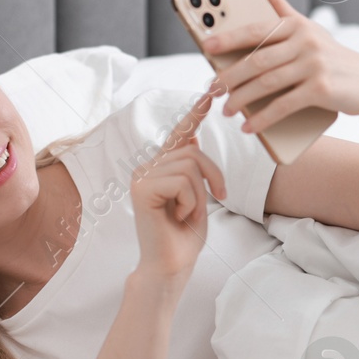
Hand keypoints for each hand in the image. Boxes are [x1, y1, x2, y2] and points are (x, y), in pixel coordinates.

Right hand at [129, 89, 226, 280]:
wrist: (171, 266)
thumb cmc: (184, 237)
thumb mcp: (197, 196)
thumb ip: (192, 169)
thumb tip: (191, 137)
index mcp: (161, 169)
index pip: (179, 135)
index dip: (194, 113)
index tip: (210, 92)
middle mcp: (147, 168)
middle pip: (192, 150)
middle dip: (212, 174)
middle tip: (217, 197)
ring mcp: (141, 176)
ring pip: (190, 164)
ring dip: (200, 193)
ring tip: (187, 212)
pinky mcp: (142, 188)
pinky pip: (182, 180)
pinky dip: (190, 201)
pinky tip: (177, 215)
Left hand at [204, 0, 358, 134]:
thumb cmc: (330, 56)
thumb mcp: (308, 28)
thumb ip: (280, 6)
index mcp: (296, 25)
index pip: (256, 30)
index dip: (228, 38)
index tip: (206, 46)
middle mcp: (305, 42)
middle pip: (257, 61)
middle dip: (230, 77)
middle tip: (211, 89)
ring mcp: (314, 65)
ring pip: (266, 84)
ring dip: (242, 100)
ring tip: (226, 110)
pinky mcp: (320, 89)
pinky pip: (283, 106)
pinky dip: (263, 118)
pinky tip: (249, 127)